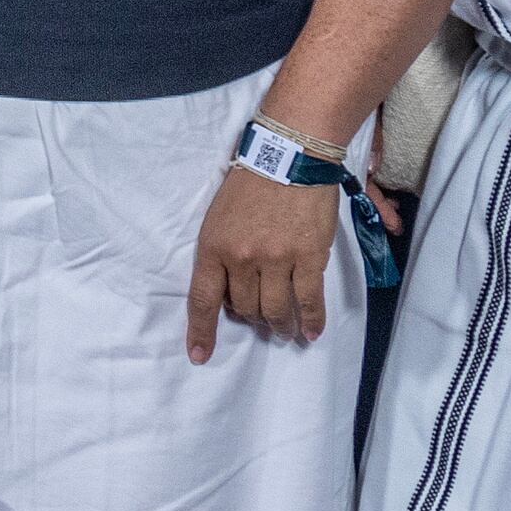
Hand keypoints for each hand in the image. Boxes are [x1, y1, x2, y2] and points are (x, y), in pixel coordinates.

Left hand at [187, 172, 341, 363]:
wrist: (290, 154)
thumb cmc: (252, 183)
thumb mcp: (219, 217)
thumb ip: (221, 253)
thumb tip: (230, 291)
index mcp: (214, 246)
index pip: (203, 299)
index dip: (202, 332)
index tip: (200, 356)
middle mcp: (242, 258)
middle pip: (245, 308)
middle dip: (252, 318)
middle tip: (261, 319)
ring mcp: (277, 259)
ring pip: (275, 310)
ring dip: (279, 325)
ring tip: (284, 330)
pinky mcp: (309, 257)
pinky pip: (309, 300)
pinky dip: (310, 321)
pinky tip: (310, 332)